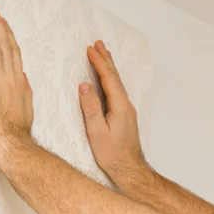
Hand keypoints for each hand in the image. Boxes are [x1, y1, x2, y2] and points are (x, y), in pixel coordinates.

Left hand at [0, 4, 33, 162]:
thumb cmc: (16, 131)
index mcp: (19, 82)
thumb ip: (25, 91)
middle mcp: (10, 75)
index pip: (14, 52)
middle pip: (4, 44)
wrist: (10, 142)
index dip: (8, 35)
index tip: (4, 23)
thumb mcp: (27, 108)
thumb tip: (24, 78)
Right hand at [80, 40, 148, 184]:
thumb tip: (84, 86)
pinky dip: (111, 80)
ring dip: (109, 68)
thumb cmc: (112, 155)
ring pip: (117, 83)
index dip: (99, 62)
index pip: (108, 78)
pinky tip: (108, 80)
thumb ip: (90, 108)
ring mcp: (127, 110)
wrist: (129, 169)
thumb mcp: (96, 132)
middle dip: (106, 59)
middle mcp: (126, 105)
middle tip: (98, 44)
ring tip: (103, 55)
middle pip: (115, 77)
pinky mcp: (125, 116)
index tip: (90, 49)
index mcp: (119, 106)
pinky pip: (117, 91)